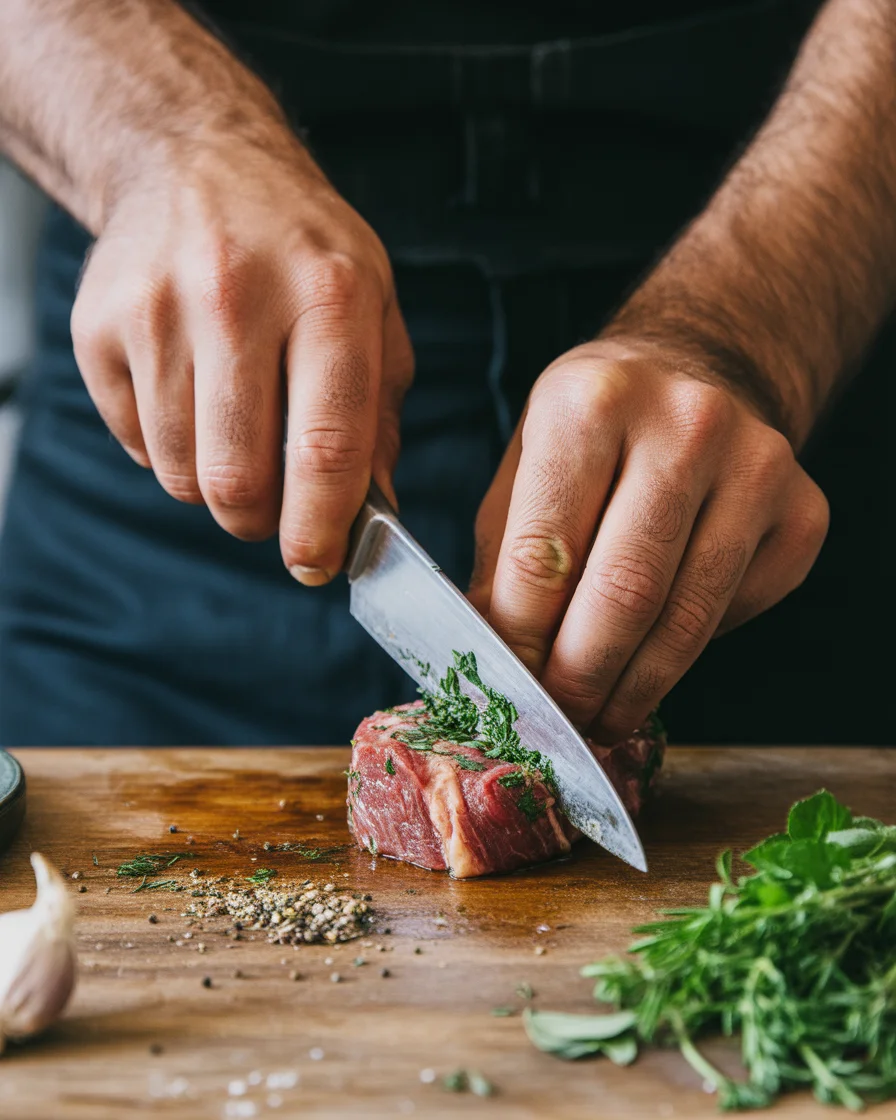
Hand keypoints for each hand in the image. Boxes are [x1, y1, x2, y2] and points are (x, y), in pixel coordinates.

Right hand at [71, 129, 412, 584]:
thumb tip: (373, 512)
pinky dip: (171, 450)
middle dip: (261, 521)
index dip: (321, 526)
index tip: (317, 565)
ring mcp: (157, 310)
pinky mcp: (99, 328)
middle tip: (276, 507)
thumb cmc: (302, 249)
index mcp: (329, 294)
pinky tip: (193, 396)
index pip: (326, 444)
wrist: (195, 162)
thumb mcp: (374, 309)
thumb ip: (380, 415)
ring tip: (238, 432)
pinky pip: (137, 446)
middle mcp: (236, 297)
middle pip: (238, 478)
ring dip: (216, 485)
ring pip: (183, 475)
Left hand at [468, 338, 828, 741]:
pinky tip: (658, 649)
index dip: (520, 641)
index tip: (508, 690)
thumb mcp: (525, 468)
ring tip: (601, 717)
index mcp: (590, 403)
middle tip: (557, 721)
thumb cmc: (592, 433)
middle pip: (624, 593)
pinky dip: (690, 651)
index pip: (545, 554)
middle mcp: (684, 424)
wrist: (695, 372)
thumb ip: (505, 560)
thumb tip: (486, 658)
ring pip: (688, 618)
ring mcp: (757, 466)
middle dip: (581, 679)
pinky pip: (736, 613)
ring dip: (636, 688)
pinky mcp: (802, 511)